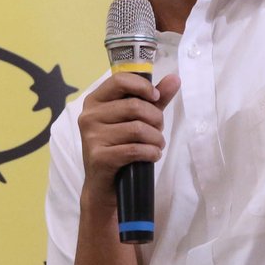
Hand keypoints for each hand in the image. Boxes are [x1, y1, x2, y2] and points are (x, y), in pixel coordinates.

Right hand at [76, 72, 180, 208]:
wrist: (103, 187)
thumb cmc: (119, 147)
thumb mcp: (136, 119)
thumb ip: (153, 99)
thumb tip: (175, 78)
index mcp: (94, 101)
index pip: (119, 80)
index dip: (143, 87)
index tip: (155, 98)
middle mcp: (89, 116)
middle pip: (134, 106)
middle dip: (156, 119)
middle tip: (158, 130)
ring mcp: (92, 137)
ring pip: (138, 129)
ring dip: (156, 138)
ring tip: (157, 144)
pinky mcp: (99, 157)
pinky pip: (135, 149)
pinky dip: (151, 152)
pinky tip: (153, 155)